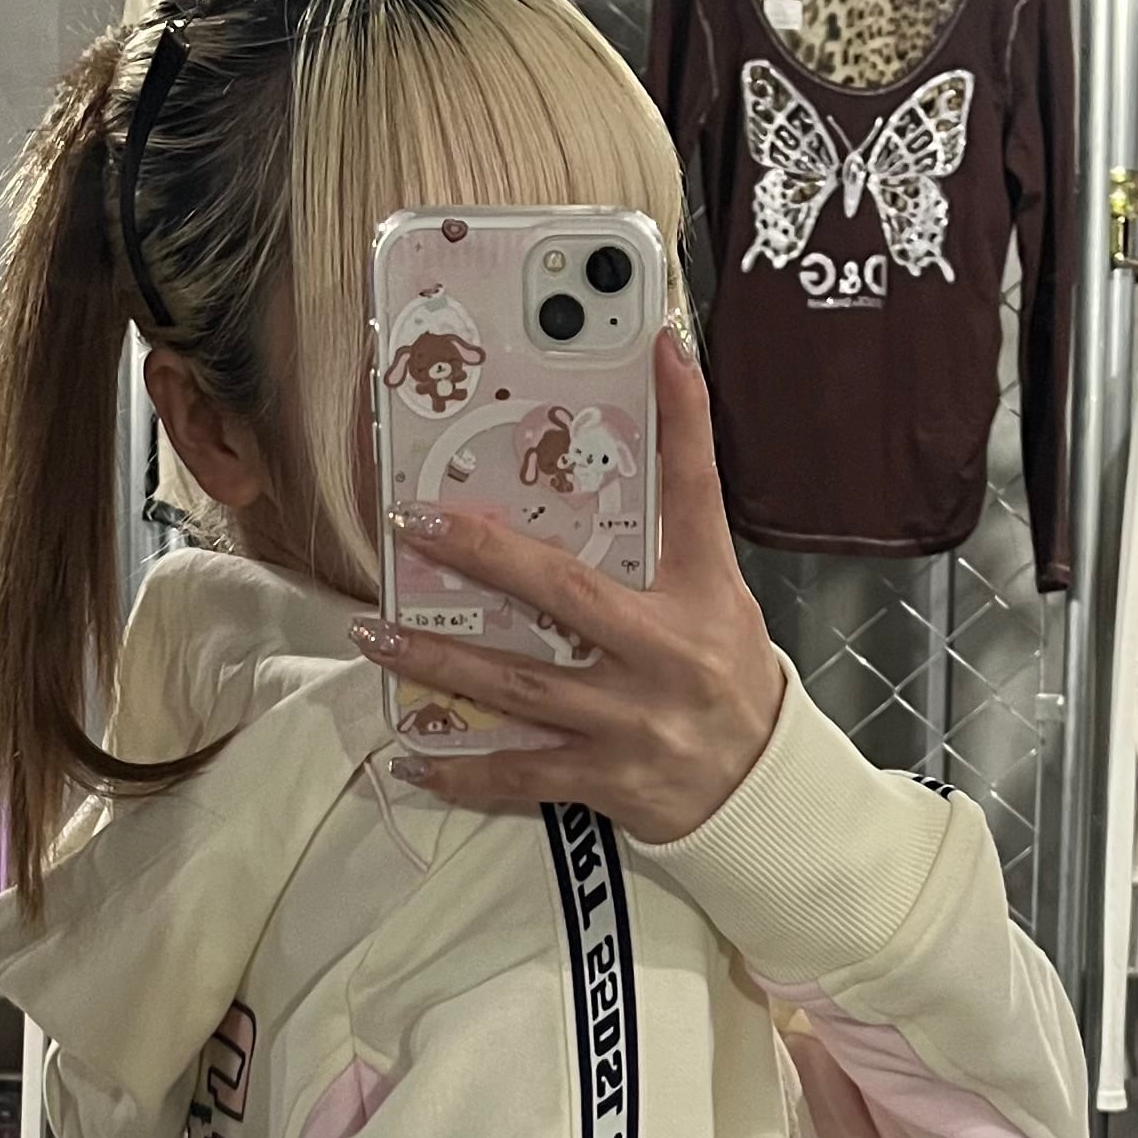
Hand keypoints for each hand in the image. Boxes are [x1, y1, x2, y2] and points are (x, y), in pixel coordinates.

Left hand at [347, 331, 783, 843]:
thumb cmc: (729, 683)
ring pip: (520, 685)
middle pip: (566, 592)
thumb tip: (632, 456)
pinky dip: (463, 770)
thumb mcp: (721, 600)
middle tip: (411, 525)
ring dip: (439, 661)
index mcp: (700, 598)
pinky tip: (411, 756)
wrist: (762, 789)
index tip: (661, 348)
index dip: (685, 420)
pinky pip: (520, 773)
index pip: (695, 495)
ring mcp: (632, 722)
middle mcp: (665, 655)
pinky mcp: (606, 779)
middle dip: (482, 555)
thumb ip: (675, 537)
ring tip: (375, 634)